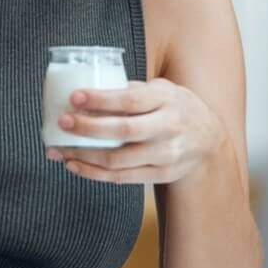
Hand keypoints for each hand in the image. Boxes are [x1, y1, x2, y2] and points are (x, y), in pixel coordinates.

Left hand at [45, 79, 224, 183]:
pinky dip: (94, 173)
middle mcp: (169, 127)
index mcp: (167, 99)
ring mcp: (166, 154)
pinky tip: (75, 165)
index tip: (75, 97)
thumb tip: (89, 93)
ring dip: (84, 156)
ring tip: (59, 150)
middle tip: (63, 122)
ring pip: (118, 160)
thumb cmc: (176, 108)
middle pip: (123, 131)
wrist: (209, 141)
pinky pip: (121, 178)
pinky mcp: (161, 174)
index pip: (131, 99)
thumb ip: (133, 91)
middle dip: (88, 128)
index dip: (101, 99)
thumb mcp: (163, 90)